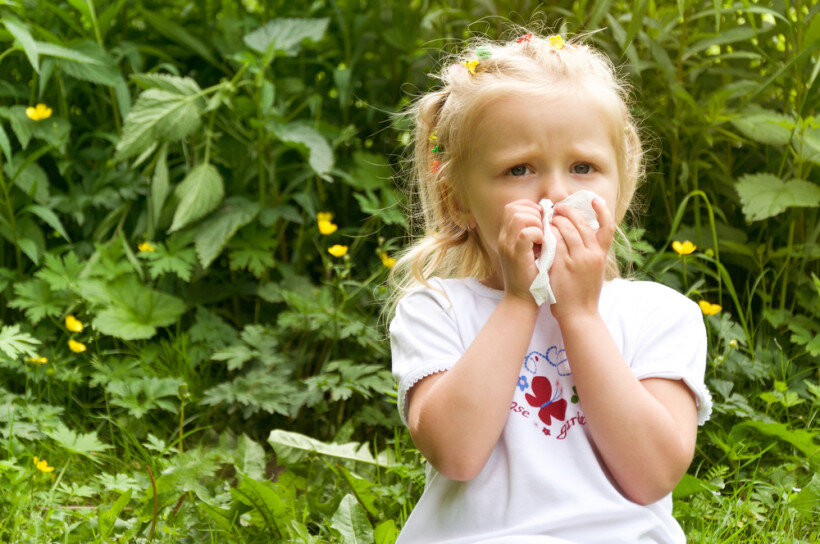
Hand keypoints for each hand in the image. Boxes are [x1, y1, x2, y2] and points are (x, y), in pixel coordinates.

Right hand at [496, 199, 543, 302]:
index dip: (529, 207)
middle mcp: (503, 239)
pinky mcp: (516, 255)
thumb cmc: (531, 277)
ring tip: (543, 237)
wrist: (522, 300)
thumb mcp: (530, 251)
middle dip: (533, 213)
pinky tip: (543, 244)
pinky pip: (525, 233)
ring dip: (536, 223)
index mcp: (506, 236)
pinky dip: (538, 234)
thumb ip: (533, 234)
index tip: (542, 220)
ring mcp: (508, 246)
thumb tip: (547, 217)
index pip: (512, 207)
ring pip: (519, 217)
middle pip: (514, 208)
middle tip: (543, 229)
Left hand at [548, 197, 614, 321]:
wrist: (579, 315)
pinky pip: (553, 242)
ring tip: (549, 218)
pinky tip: (543, 231)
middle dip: (568, 211)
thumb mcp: (595, 270)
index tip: (594, 198)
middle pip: (581, 223)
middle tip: (558, 207)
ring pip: (565, 230)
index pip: (607, 226)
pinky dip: (548, 234)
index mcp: (601, 255)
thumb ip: (591, 252)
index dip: (602, 210)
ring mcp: (576, 260)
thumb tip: (585, 234)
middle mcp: (591, 255)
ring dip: (555, 221)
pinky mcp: (561, 266)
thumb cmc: (585, 293)